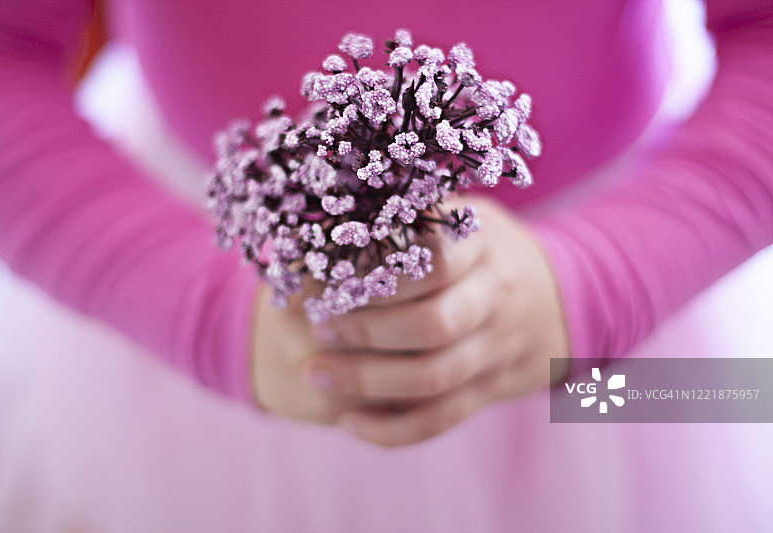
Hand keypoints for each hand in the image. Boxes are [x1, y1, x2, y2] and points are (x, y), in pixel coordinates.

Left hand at [251, 195, 569, 445]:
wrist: (558, 297)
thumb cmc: (482, 249)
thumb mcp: (462, 216)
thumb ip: (411, 221)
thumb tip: (321, 226)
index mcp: (483, 245)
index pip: (434, 261)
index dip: (380, 274)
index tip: (332, 280)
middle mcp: (495, 297)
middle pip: (434, 324)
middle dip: (367, 331)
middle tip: (318, 326)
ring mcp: (496, 348)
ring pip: (435, 378)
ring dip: (367, 381)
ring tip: (314, 374)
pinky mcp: (489, 390)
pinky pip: (443, 419)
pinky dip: (393, 430)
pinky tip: (350, 425)